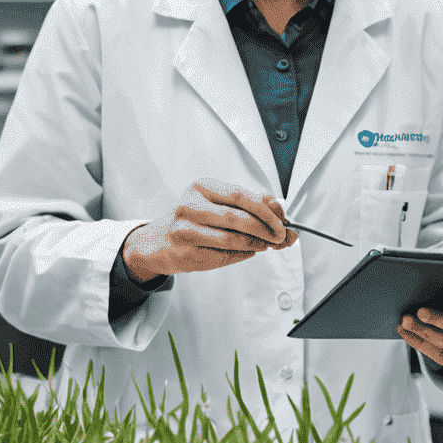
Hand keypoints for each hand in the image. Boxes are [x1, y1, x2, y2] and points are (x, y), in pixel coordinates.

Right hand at [121, 180, 295, 277]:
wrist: (160, 240)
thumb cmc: (195, 218)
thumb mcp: (219, 202)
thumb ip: (249, 203)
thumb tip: (279, 209)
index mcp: (201, 187)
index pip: (242, 195)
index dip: (267, 211)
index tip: (283, 221)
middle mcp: (189, 206)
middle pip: (237, 218)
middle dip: (265, 229)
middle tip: (279, 237)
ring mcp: (184, 231)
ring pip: (231, 239)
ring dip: (256, 244)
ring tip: (266, 245)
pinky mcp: (184, 253)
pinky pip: (223, 255)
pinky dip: (242, 255)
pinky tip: (248, 251)